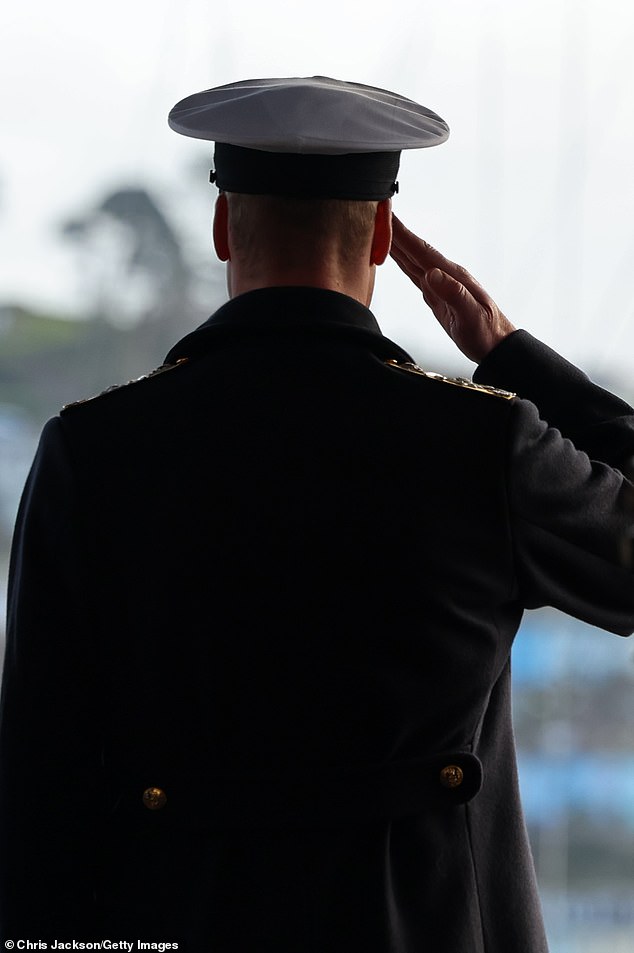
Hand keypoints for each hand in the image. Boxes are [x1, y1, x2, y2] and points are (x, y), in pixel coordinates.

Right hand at [389, 215, 515, 362]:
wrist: (495, 345)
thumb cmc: (486, 332)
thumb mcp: (471, 315)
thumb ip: (453, 293)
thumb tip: (431, 274)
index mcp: (452, 275)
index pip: (422, 250)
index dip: (403, 234)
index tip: (388, 217)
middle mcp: (445, 275)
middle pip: (414, 250)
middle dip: (395, 232)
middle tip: (376, 214)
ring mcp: (440, 284)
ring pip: (412, 260)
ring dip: (395, 244)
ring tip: (379, 230)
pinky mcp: (436, 295)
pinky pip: (414, 274)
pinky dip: (402, 262)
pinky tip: (395, 256)